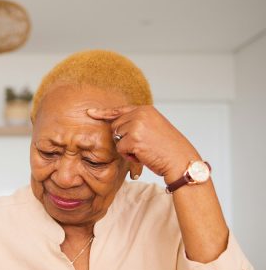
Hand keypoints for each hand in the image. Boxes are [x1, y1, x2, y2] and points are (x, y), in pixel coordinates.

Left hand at [86, 106, 201, 182]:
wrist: (180, 159)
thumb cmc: (168, 147)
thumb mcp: (154, 127)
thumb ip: (137, 122)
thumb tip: (117, 127)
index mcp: (145, 109)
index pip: (119, 110)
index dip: (103, 113)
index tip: (90, 113)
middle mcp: (140, 114)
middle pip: (115, 127)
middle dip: (123, 139)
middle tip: (142, 145)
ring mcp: (136, 126)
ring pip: (117, 138)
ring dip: (126, 148)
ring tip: (144, 149)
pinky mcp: (133, 139)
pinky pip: (120, 149)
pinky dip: (129, 156)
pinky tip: (143, 155)